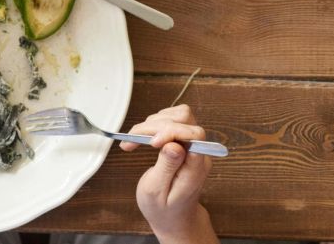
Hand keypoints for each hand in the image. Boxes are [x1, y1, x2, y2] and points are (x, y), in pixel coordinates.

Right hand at [121, 105, 218, 243]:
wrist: (174, 218)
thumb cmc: (163, 209)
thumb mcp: (156, 192)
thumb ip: (166, 166)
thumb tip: (173, 144)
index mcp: (195, 168)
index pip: (193, 135)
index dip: (171, 132)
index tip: (150, 143)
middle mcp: (200, 153)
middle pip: (184, 120)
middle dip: (156, 125)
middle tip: (133, 138)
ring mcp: (195, 146)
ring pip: (180, 115)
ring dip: (155, 122)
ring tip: (137, 137)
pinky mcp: (187, 142)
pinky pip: (176, 120)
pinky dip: (157, 123)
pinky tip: (145, 136)